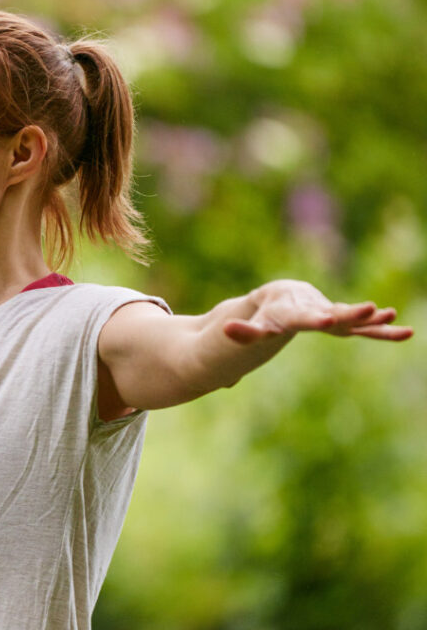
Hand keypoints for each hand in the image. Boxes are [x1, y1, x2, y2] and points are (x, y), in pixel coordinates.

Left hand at [223, 280, 413, 343]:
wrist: (282, 296)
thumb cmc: (265, 315)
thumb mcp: (253, 326)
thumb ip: (243, 332)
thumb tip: (224, 331)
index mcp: (290, 312)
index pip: (297, 318)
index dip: (312, 319)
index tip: (324, 320)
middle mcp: (312, 310)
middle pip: (329, 314)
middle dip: (345, 314)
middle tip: (364, 310)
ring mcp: (329, 314)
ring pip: (350, 318)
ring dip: (366, 317)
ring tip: (386, 313)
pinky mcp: (340, 320)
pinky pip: (363, 329)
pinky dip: (381, 332)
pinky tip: (406, 332)